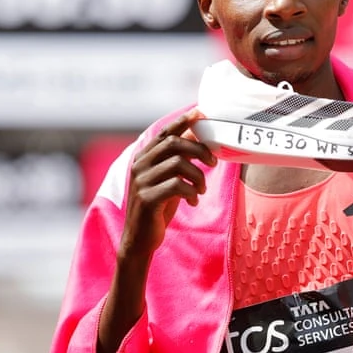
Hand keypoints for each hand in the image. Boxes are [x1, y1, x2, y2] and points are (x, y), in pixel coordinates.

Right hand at [118, 108, 216, 266]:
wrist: (140, 238)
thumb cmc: (157, 205)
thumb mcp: (168, 179)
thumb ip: (177, 159)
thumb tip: (197, 135)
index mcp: (143, 158)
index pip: (164, 133)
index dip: (183, 122)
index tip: (201, 114)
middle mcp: (139, 165)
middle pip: (173, 144)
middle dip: (199, 150)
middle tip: (213, 162)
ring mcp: (141, 181)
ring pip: (178, 164)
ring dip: (198, 176)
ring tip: (201, 189)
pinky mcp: (146, 199)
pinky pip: (177, 186)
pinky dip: (191, 192)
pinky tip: (193, 201)